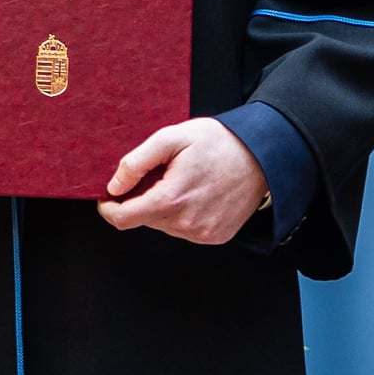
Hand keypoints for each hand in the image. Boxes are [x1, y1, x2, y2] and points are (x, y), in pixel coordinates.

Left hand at [99, 118, 270, 246]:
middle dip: (143, 199)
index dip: (109, 207)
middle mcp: (185, 224)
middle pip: (144, 219)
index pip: (122, 219)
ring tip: (184, 181)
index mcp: (170, 200)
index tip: (110, 196)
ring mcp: (202, 233)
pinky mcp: (216, 237)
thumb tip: (115, 186)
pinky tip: (198, 193)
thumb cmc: (219, 142)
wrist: (263, 155)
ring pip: (165, 225)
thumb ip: (136, 162)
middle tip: (160, 174)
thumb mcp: (172, 137)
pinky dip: (184, 214)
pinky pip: (186, 230)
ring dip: (164, 207)